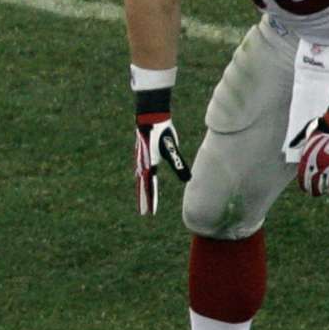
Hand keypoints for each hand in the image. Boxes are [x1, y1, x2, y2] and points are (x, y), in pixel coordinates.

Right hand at [133, 92, 189, 215]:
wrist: (149, 117)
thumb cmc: (161, 131)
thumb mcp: (172, 148)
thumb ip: (178, 164)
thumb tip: (188, 178)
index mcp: (150, 165)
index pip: (150, 187)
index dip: (151, 200)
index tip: (150, 212)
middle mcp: (143, 164)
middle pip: (142, 186)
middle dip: (144, 200)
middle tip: (143, 212)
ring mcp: (141, 159)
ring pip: (140, 179)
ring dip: (142, 190)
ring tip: (142, 200)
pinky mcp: (142, 154)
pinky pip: (141, 170)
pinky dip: (141, 178)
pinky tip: (141, 178)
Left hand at [287, 97, 328, 196]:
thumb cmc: (324, 126)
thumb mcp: (308, 131)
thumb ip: (299, 140)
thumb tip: (291, 146)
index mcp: (308, 161)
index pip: (303, 181)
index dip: (305, 187)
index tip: (306, 189)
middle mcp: (319, 167)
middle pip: (316, 188)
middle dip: (316, 192)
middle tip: (318, 192)